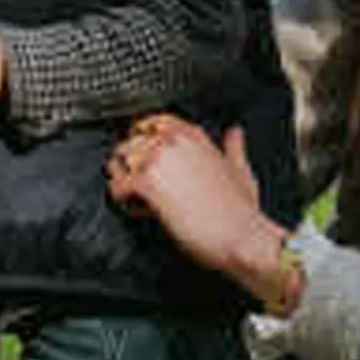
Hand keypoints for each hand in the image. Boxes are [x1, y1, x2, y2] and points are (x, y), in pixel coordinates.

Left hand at [109, 117, 292, 305]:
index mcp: (194, 136)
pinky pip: (117, 186)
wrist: (241, 237)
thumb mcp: (241, 170)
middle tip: (141, 186)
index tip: (142, 154)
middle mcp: (173, 141)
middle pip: (130, 142)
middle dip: (131, 164)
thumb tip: (235, 134)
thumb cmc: (242, 212)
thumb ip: (234, 148)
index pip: (154, 122)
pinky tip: (142, 210)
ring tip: (141, 200)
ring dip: (124, 181)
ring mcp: (157, 160)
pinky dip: (123, 202)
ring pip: (119, 161)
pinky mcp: (147, 183)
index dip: (143, 139)